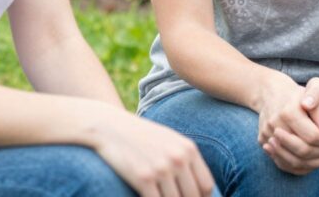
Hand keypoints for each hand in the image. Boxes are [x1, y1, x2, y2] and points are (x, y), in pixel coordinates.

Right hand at [90, 108, 215, 196]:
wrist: (112, 128)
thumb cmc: (142, 137)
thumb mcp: (170, 142)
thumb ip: (186, 160)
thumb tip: (201, 189)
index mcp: (188, 149)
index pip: (206, 185)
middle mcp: (178, 158)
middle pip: (193, 196)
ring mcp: (161, 168)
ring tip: (161, 196)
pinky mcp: (143, 177)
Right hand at [256, 72, 318, 174]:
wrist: (272, 91)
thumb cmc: (299, 93)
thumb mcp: (315, 93)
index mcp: (289, 111)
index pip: (313, 136)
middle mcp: (275, 124)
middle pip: (303, 151)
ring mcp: (266, 134)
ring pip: (292, 162)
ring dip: (312, 162)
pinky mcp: (262, 141)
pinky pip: (282, 162)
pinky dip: (299, 164)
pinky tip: (311, 157)